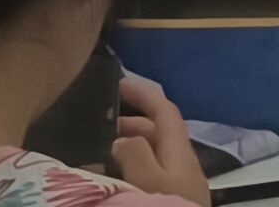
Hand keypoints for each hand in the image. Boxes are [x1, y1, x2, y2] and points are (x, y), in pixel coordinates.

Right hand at [109, 73, 212, 205]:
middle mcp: (182, 166)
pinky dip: (129, 173)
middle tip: (96, 128)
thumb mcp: (148, 182)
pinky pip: (148, 179)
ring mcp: (177, 188)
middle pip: (157, 135)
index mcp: (180, 153)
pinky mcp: (170, 204)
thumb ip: (135, 155)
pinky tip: (111, 183)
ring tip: (96, 155)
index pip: (166, 112)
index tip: (117, 83)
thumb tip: (121, 140)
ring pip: (151, 159)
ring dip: (126, 151)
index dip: (144, 94)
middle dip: (128, 125)